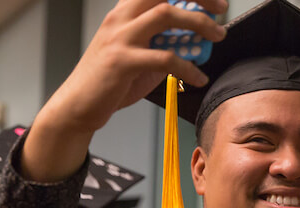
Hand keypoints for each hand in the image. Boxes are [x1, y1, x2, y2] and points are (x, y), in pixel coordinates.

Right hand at [25, 0, 227, 181]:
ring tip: (218, 36)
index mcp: (125, 11)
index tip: (213, 0)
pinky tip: (199, 77)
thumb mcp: (140, 53)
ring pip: (165, 14)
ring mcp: (120, 37)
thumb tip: (198, 40)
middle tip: (221, 9)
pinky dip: (188, 67)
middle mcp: (121, 17)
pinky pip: (165, 58)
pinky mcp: (121, 61)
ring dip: (199, 23)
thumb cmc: (111, 80)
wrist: (78, 105)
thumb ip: (165, 42)